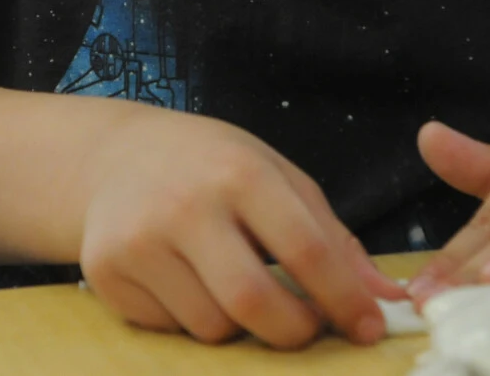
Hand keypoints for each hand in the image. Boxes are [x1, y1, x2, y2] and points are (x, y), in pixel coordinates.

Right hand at [76, 108, 404, 348]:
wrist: (114, 157)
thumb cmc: (211, 166)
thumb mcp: (276, 176)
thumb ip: (331, 236)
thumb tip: (383, 296)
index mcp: (240, 172)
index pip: (305, 251)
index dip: (344, 299)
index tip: (368, 327)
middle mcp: (186, 205)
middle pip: (254, 303)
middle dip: (294, 331)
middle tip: (307, 328)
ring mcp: (139, 241)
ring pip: (211, 327)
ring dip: (240, 326)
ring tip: (237, 286)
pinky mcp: (106, 272)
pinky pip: (170, 329)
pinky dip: (193, 320)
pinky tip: (188, 281)